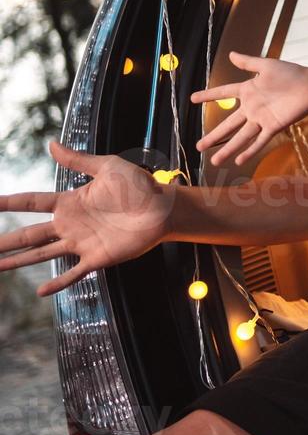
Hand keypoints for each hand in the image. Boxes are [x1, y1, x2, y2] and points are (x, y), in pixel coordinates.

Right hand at [0, 142, 173, 295]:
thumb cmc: (139, 186)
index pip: (31, 202)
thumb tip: (51, 143)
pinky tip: (40, 291)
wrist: (164, 208)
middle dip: (3, 241)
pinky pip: (74, 273)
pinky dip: (58, 282)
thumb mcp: (108, 167)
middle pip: (28, 234)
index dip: (8, 203)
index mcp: (70, 202)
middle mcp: (69, 224)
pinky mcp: (97, 257)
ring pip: (42, 255)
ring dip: (19, 262)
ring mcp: (81, 243)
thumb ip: (78, 160)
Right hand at [191, 52, 307, 165]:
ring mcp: (261, 118)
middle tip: (197, 147)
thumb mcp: (267, 65)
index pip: (223, 93)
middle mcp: (251, 107)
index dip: (208, 95)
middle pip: (228, 124)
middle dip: (213, 136)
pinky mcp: (274, 126)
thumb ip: (248, 62)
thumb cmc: (291, 74)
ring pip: (240, 136)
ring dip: (227, 148)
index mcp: (248, 90)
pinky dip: (250, 151)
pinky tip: (239, 160)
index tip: (191, 99)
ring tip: (213, 161)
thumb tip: (231, 54)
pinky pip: (259, 140)